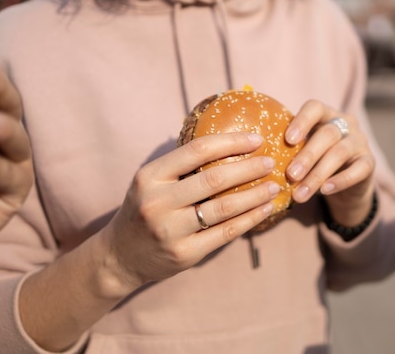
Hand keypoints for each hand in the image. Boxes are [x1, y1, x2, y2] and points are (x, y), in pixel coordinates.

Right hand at [99, 132, 277, 292]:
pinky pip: (225, 232)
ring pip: (224, 207)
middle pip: (214, 179)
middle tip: (270, 162)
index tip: (256, 138)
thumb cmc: (144, 209)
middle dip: (249, 168)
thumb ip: (181, 166)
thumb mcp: (151, 182)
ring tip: (274, 186)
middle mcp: (158, 202)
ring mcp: (170, 230)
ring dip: (255, 195)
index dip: (231, 142)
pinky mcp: (184, 254)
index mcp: (150, 176)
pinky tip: (264, 209)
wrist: (119, 256)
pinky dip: (249, 219)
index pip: (197, 150)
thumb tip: (229, 142)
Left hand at [284, 100, 374, 226]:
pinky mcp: (369, 163)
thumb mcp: (301, 149)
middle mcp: (345, 124)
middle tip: (290, 175)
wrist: (346, 183)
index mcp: (325, 115)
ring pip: (340, 153)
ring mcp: (360, 142)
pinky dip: (340, 181)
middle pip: (327, 134)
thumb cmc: (314, 161)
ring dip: (317, 174)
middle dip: (307, 155)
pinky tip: (324, 191)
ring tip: (300, 194)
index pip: (315, 107)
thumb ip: (286, 147)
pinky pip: (358, 170)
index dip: (302, 121)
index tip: (287, 140)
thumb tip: (253, 156)